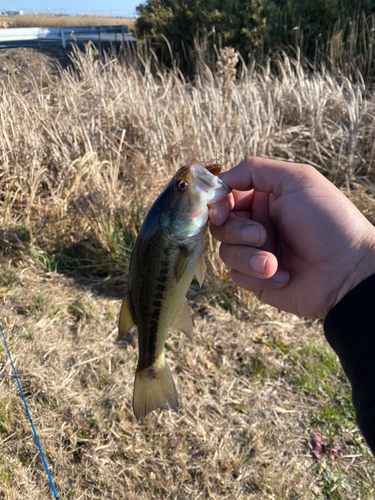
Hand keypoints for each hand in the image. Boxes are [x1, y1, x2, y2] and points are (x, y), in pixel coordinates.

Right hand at [209, 157, 374, 318]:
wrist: (348, 271)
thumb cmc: (328, 222)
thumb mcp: (298, 180)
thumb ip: (255, 170)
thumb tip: (222, 178)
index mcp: (264, 198)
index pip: (225, 196)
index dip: (216, 202)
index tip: (219, 210)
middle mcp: (257, 223)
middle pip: (219, 224)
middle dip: (236, 231)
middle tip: (261, 235)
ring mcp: (255, 252)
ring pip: (225, 251)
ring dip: (248, 256)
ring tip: (274, 261)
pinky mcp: (256, 278)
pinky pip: (236, 276)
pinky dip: (257, 275)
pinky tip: (284, 276)